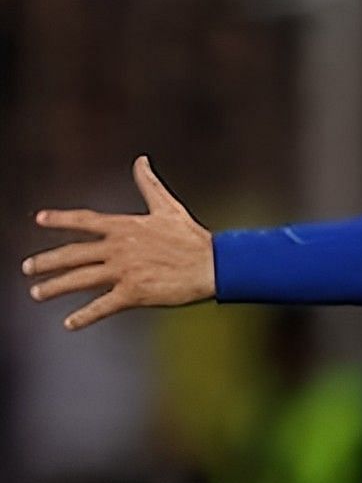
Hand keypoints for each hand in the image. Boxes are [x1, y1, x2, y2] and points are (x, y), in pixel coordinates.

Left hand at [20, 156, 213, 329]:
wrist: (213, 264)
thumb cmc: (192, 237)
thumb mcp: (168, 207)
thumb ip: (148, 184)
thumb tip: (141, 160)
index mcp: (124, 226)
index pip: (85, 220)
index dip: (60, 219)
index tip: (40, 219)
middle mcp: (118, 248)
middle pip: (72, 254)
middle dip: (46, 261)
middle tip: (27, 267)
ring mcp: (124, 271)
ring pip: (79, 279)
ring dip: (54, 287)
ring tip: (36, 293)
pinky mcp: (134, 293)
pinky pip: (102, 306)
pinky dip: (83, 316)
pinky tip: (69, 323)